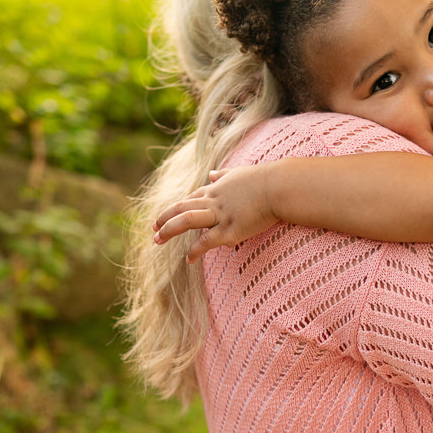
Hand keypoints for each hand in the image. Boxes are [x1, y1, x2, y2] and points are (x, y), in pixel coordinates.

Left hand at [151, 165, 279, 262]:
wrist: (279, 187)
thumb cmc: (265, 179)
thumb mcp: (239, 173)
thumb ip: (223, 174)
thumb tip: (212, 172)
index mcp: (216, 188)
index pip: (191, 198)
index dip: (177, 207)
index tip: (166, 215)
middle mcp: (213, 200)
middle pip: (181, 208)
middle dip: (164, 218)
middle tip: (153, 228)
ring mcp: (220, 215)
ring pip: (186, 220)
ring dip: (169, 230)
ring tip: (157, 240)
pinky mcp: (230, 230)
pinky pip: (206, 242)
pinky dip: (195, 251)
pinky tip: (189, 259)